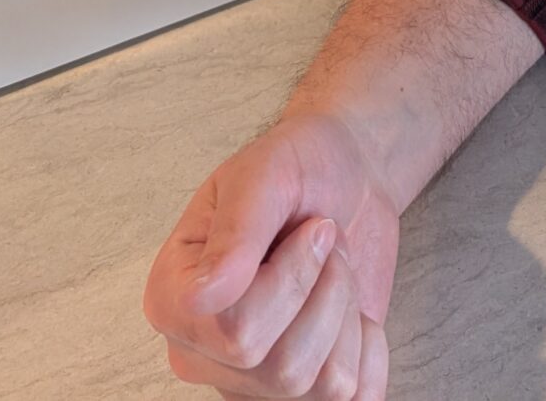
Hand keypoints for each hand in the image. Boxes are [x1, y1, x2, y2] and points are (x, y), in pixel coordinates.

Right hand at [144, 113, 397, 397]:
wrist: (347, 177)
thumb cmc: (298, 168)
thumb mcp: (264, 174)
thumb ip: (235, 233)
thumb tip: (202, 296)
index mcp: (174, 298)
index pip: (233, 330)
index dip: (290, 279)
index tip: (309, 228)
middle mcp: (205, 352)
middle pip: (279, 366)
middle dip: (325, 289)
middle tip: (322, 240)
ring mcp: (254, 380)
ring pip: (321, 383)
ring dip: (345, 309)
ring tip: (331, 267)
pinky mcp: (306, 392)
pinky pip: (356, 397)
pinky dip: (370, 345)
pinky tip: (350, 308)